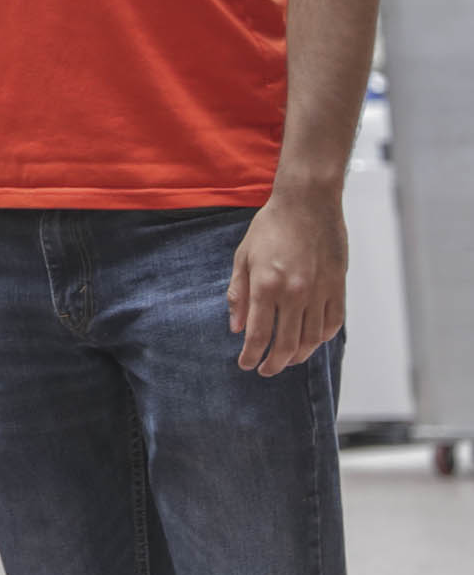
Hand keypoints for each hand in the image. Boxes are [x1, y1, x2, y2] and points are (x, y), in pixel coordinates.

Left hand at [228, 187, 345, 376]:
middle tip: (265, 370)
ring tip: (286, 360)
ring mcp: (319, 292)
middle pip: (286, 344)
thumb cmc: (270, 227)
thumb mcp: (243, 257)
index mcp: (266, 286)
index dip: (251, 355)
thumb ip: (238, 294)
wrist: (307, 204)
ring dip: (298, 356)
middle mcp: (294, 294)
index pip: (258, 335)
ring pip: (312, 340)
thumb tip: (236, 328)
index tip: (246, 364)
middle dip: (273, 363)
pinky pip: (332, 323)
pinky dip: (322, 339)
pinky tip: (311, 342)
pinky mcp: (338, 287)